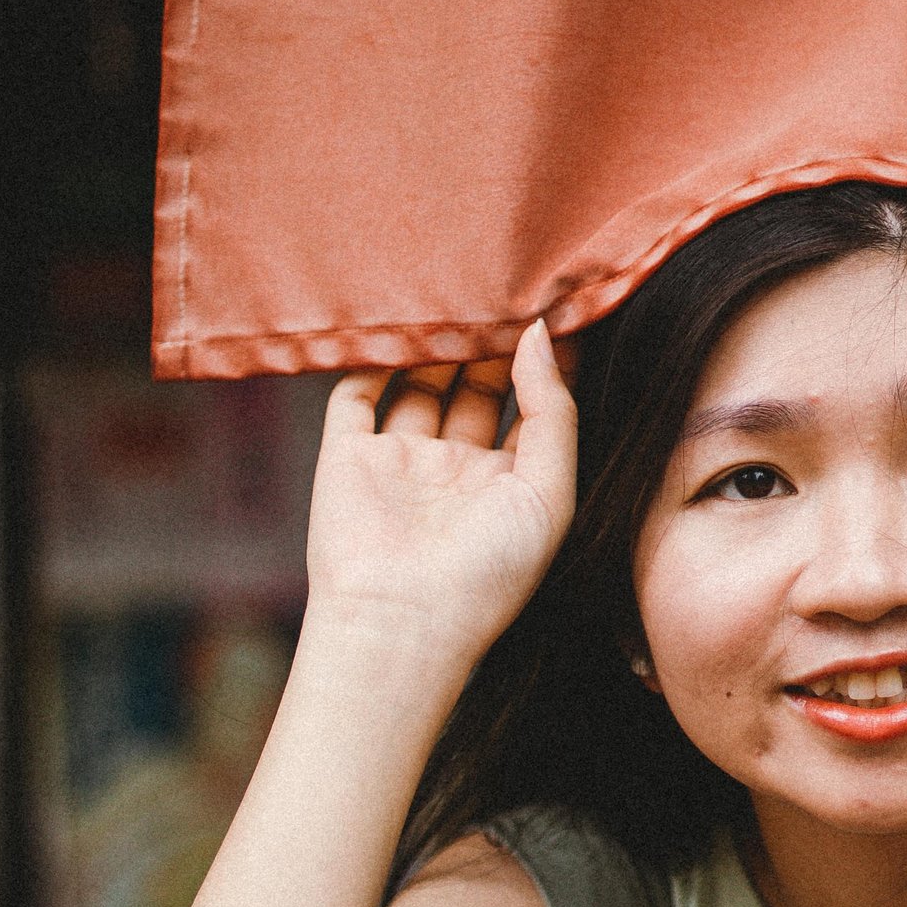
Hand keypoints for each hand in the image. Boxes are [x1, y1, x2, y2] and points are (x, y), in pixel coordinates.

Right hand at [303, 320, 577, 687]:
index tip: (559, 303)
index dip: (544, 358)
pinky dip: (373, 356)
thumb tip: (539, 335)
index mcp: (509, 482)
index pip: (532, 404)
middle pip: (475, 384)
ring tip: (458, 287)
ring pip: (420, 381)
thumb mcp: (549, 492)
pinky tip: (397, 318)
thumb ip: (551, 412)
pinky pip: (357, 392)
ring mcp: (399, 460)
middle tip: (505, 282)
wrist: (401, 624)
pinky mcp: (347, 456)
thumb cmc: (489, 575)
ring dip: (437, 340)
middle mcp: (455, 468)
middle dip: (490, 338)